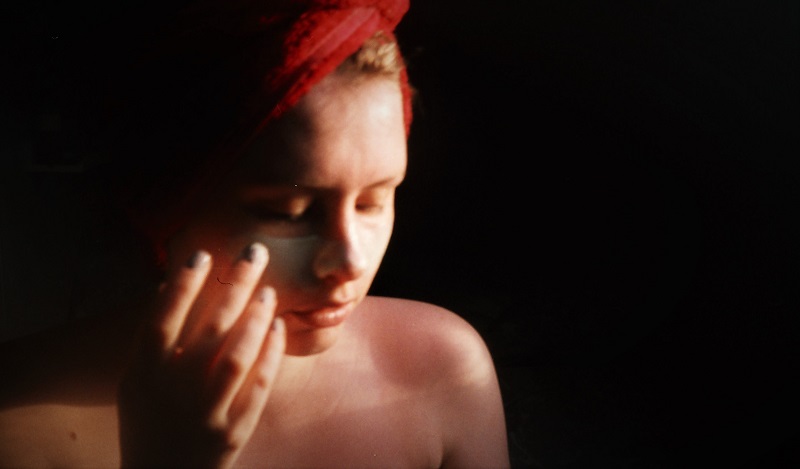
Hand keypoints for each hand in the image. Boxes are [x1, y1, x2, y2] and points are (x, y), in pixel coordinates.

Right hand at [117, 243, 285, 468]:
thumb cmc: (149, 423)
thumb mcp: (136, 384)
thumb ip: (153, 341)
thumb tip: (172, 283)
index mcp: (142, 376)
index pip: (161, 321)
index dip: (181, 286)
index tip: (203, 253)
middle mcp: (172, 393)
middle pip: (208, 329)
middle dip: (234, 285)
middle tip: (255, 251)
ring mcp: (204, 414)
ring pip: (236, 357)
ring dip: (255, 318)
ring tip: (268, 290)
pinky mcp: (232, 434)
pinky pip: (257, 388)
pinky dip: (270, 355)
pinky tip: (278, 328)